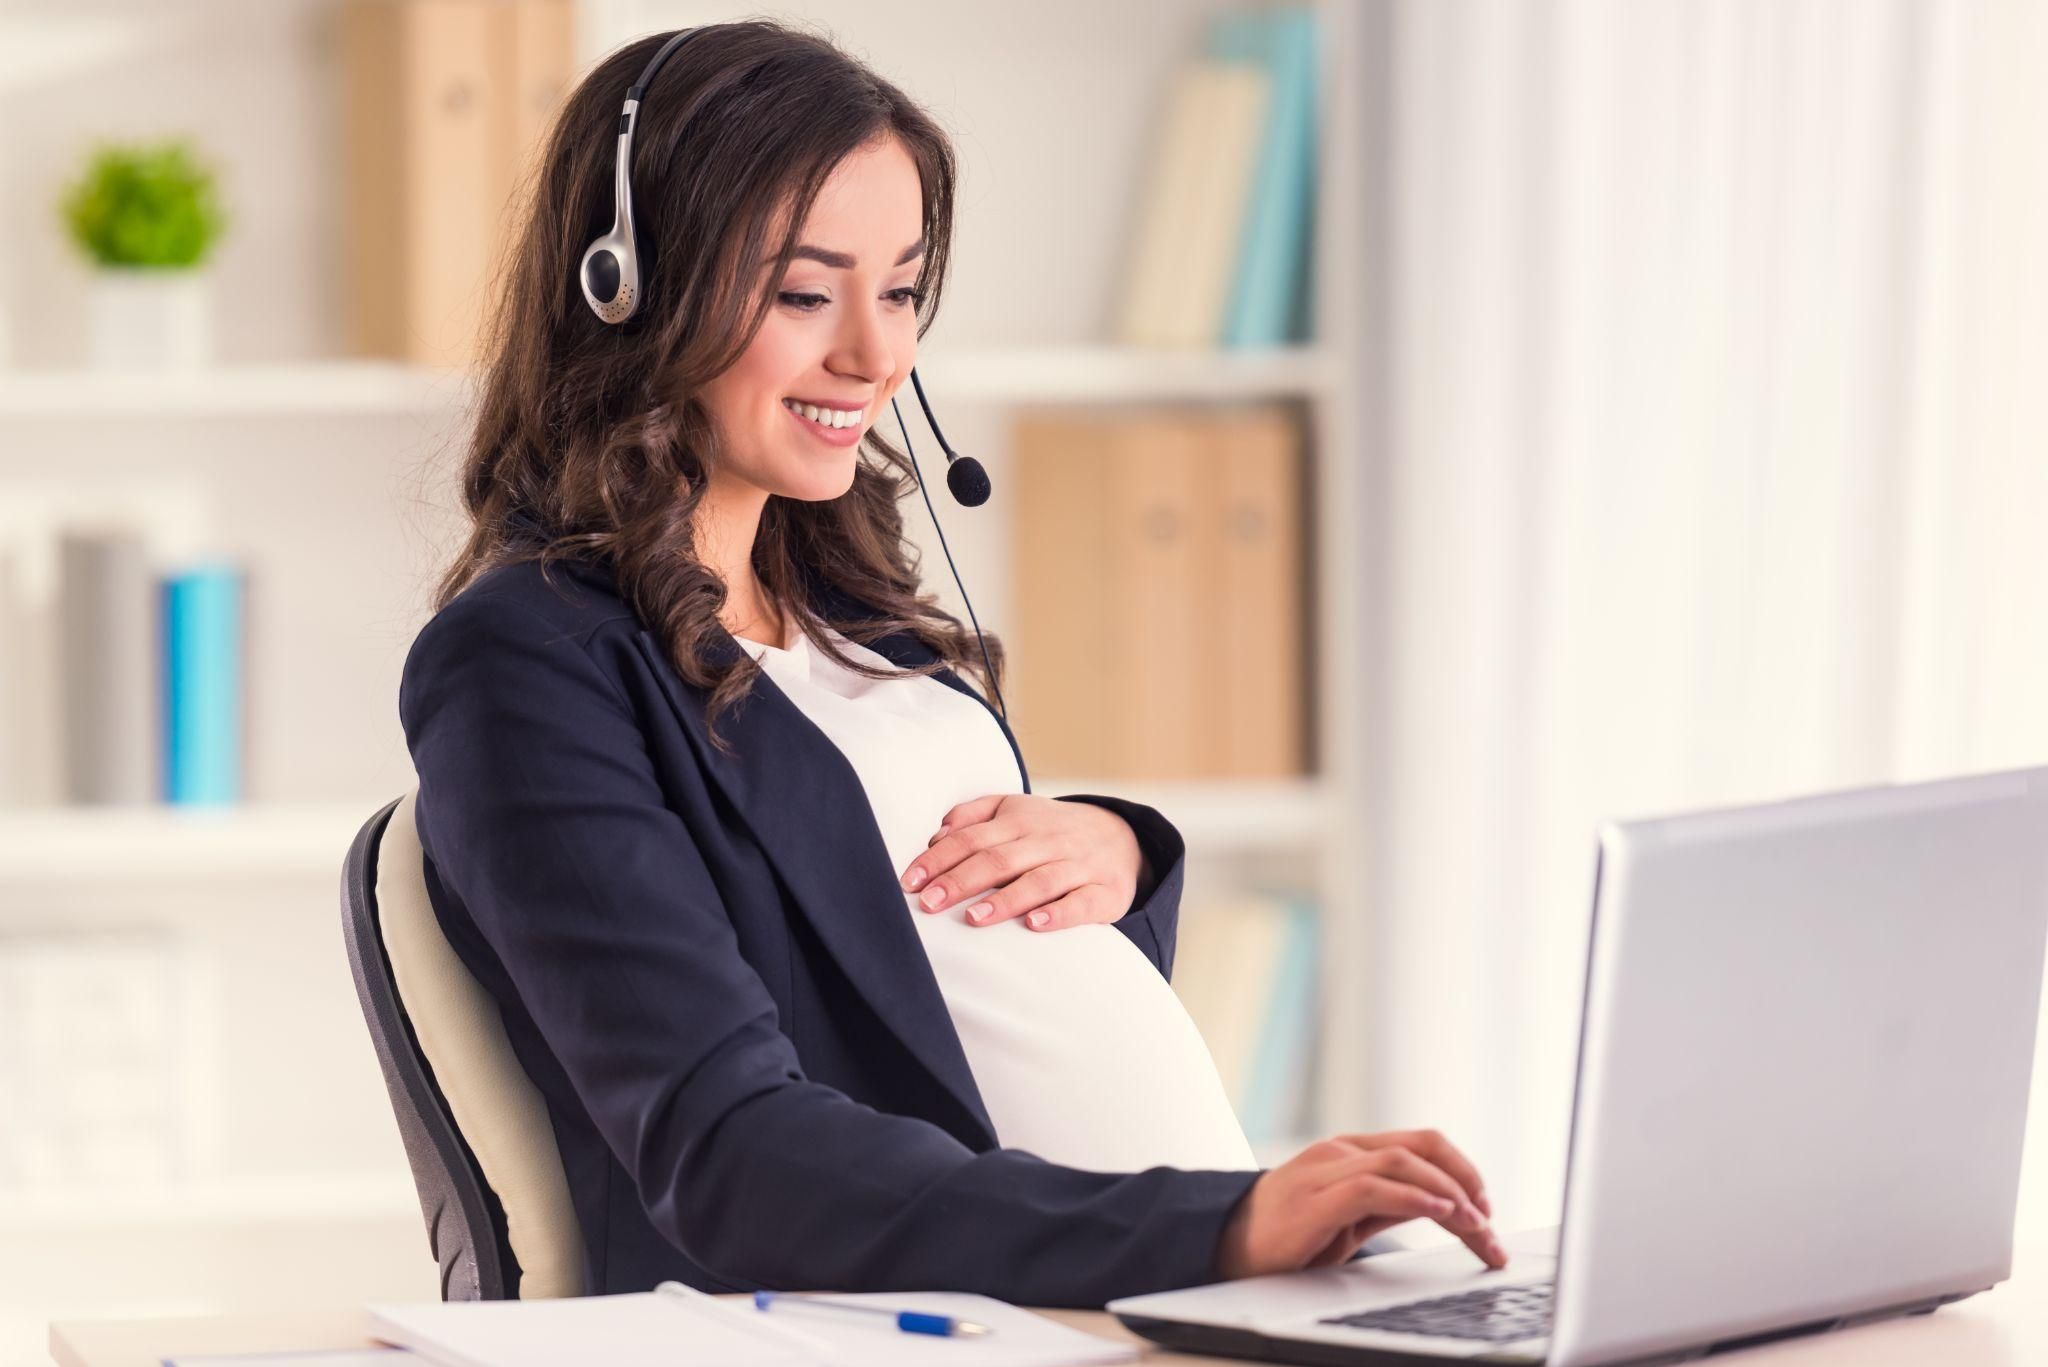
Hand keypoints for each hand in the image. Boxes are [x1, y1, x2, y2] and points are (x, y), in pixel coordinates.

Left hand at [898, 793, 1143, 930]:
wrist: (1122, 837)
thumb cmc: (1051, 830)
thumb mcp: (1015, 810)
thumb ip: (974, 815)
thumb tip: (936, 833)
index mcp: (1019, 819)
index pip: (971, 838)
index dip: (939, 859)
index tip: (910, 882)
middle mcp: (1047, 840)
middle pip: (998, 859)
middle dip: (960, 882)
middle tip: (928, 904)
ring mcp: (1077, 866)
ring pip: (1038, 881)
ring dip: (1004, 900)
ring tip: (973, 918)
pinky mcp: (1104, 893)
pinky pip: (1081, 904)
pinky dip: (1058, 915)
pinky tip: (1034, 925)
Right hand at [1214, 1131, 1506, 1278]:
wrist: (1225, 1249)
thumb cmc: (1288, 1237)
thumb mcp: (1349, 1219)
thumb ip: (1390, 1203)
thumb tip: (1443, 1207)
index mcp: (1351, 1151)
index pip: (1422, 1143)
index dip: (1463, 1170)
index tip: (1487, 1210)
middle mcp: (1341, 1151)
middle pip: (1423, 1146)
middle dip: (1469, 1182)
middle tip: (1493, 1224)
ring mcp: (1326, 1170)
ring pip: (1405, 1162)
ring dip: (1451, 1195)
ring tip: (1477, 1226)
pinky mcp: (1315, 1199)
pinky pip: (1375, 1188)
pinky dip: (1416, 1199)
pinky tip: (1441, 1215)